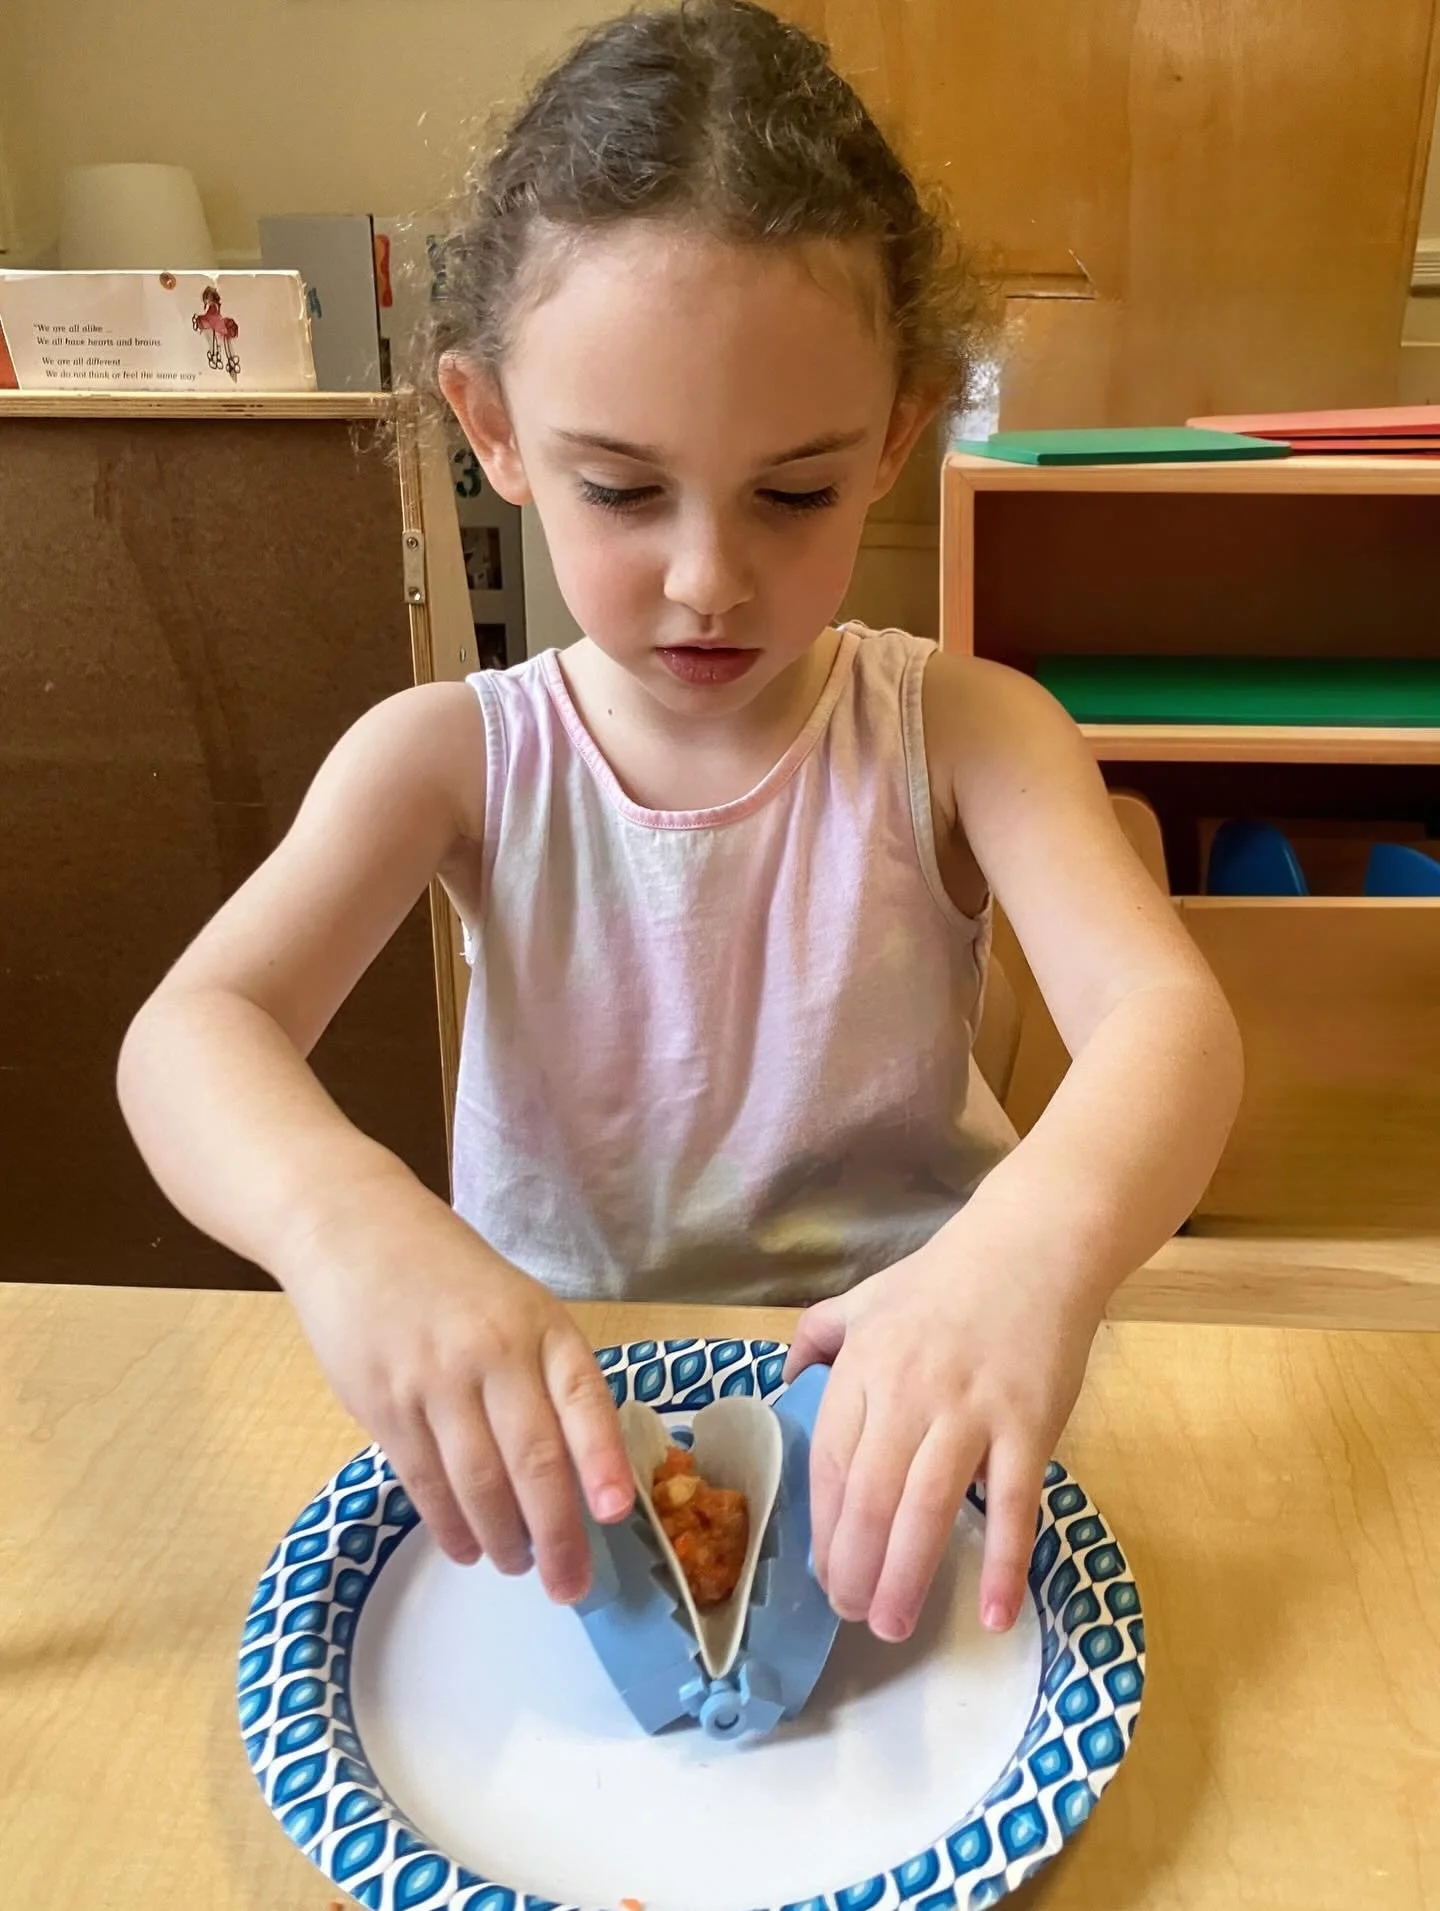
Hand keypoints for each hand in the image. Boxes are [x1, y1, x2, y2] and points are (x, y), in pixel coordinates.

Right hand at [281, 1178, 633, 1603]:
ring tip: (518, 1565)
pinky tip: (467, 1547)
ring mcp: (433, 1381)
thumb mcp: (518, 1306)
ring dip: (502, 1539)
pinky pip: (424, 1482)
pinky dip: (450, 1525)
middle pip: (531, 1459)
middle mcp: (492, 1353)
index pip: (583, 1398)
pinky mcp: (382, 1405)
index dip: (602, 1459)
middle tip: (571, 1585)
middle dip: (556, 1534)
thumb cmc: (451, 1275)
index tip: (616, 1513)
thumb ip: (546, 1375)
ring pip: (477, 1483)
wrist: (354, 1231)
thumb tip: (581, 1472)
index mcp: (540, 1326)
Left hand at [784, 1231, 1098, 1642]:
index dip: (821, 1528)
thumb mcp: (864, 1298)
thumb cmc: (945, 1277)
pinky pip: (1013, 1504)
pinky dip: (1003, 1562)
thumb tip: (783, 1380)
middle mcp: (908, 1394)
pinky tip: (994, 1612)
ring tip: (892, 1624)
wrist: (1034, 1245)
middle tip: (854, 1617)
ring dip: (906, 1576)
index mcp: (863, 1369)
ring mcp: (971, 1412)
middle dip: (854, 1568)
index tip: (823, 1572)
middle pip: (868, 1498)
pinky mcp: (1029, 1426)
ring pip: (926, 1509)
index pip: (828, 1463)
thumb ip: (818, 1338)